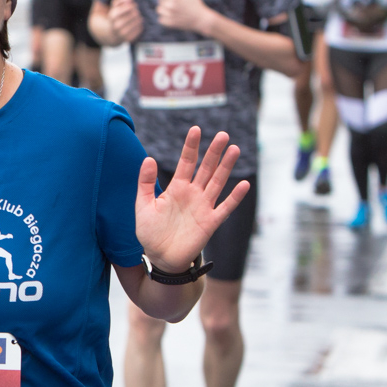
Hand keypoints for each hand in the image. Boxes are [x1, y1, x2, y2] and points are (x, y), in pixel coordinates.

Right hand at [109, 0, 144, 43]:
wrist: (112, 33)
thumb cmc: (116, 16)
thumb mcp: (115, 6)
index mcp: (113, 15)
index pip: (128, 7)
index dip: (133, 5)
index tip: (134, 5)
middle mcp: (117, 25)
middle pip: (135, 14)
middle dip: (137, 11)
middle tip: (136, 12)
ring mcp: (122, 33)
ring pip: (138, 21)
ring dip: (140, 18)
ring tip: (138, 17)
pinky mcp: (128, 39)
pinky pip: (140, 29)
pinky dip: (140, 25)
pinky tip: (138, 24)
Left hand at [135, 127, 248, 272]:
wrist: (160, 257)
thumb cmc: (150, 232)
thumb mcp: (143, 205)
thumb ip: (145, 183)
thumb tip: (148, 159)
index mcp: (177, 187)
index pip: (187, 162)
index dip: (191, 146)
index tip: (196, 129)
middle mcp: (193, 193)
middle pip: (206, 168)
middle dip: (214, 152)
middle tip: (223, 135)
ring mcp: (203, 207)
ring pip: (217, 182)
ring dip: (226, 167)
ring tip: (234, 149)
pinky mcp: (210, 222)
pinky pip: (225, 208)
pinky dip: (234, 197)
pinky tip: (243, 185)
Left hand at [155, 0, 210, 32]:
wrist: (201, 19)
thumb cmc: (195, 3)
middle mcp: (171, 6)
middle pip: (160, 2)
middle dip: (166, 2)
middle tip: (174, 4)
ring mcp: (170, 15)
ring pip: (159, 10)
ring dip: (164, 9)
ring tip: (171, 10)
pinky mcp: (170, 24)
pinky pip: (161, 20)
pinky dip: (165, 18)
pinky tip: (172, 17)